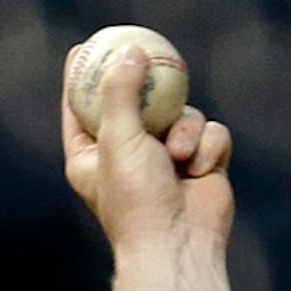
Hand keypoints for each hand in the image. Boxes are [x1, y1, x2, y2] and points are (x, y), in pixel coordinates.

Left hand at [63, 44, 233, 253]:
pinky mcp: (200, 161)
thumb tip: (129, 52)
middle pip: (137, 101)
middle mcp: (126, 154)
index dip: (81, 78)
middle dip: (146, 83)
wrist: (178, 242)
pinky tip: (200, 171)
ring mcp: (165, 157)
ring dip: (185, 130)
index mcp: (91, 155)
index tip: (82, 48)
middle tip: (145, 50)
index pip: (80, 109)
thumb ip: (121, 93)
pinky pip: (210, 133)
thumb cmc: (136, 197)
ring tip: (176, 156)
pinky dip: (207, 148)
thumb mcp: (118, 140)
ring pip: (183, 113)